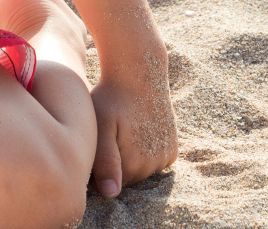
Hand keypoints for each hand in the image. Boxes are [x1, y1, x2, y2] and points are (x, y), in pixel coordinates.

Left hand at [88, 69, 176, 197]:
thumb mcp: (101, 127)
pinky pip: (154, 162)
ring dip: (130, 157)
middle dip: (115, 162)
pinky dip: (145, 152)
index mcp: (132, 165)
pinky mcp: (172, 150)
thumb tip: (112, 193)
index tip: (95, 142)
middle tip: (109, 133)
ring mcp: (165, 158)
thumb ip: (105, 161)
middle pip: (125, 178)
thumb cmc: (111, 99)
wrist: (139, 74)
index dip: (96, 167)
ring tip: (123, 130)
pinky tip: (138, 132)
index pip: (107, 184)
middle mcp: (152, 166)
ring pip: (140, 171)